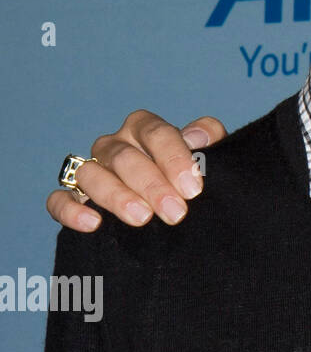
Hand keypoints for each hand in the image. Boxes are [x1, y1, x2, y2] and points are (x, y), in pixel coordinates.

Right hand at [46, 112, 228, 231]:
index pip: (155, 133)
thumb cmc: (191, 175)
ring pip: (91, 175)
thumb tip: (197, 136)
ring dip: (116, 196)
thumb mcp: (209, 155)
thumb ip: (209, 139)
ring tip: (142, 218)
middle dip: (152, 185)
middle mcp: (115, 145)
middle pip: (125, 157)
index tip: (193, 189)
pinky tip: (94, 223)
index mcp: (144, 128)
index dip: (174, 158)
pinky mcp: (74, 198)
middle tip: (176, 212)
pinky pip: (59, 200)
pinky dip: (71, 210)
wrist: (178, 203)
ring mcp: (92, 170)